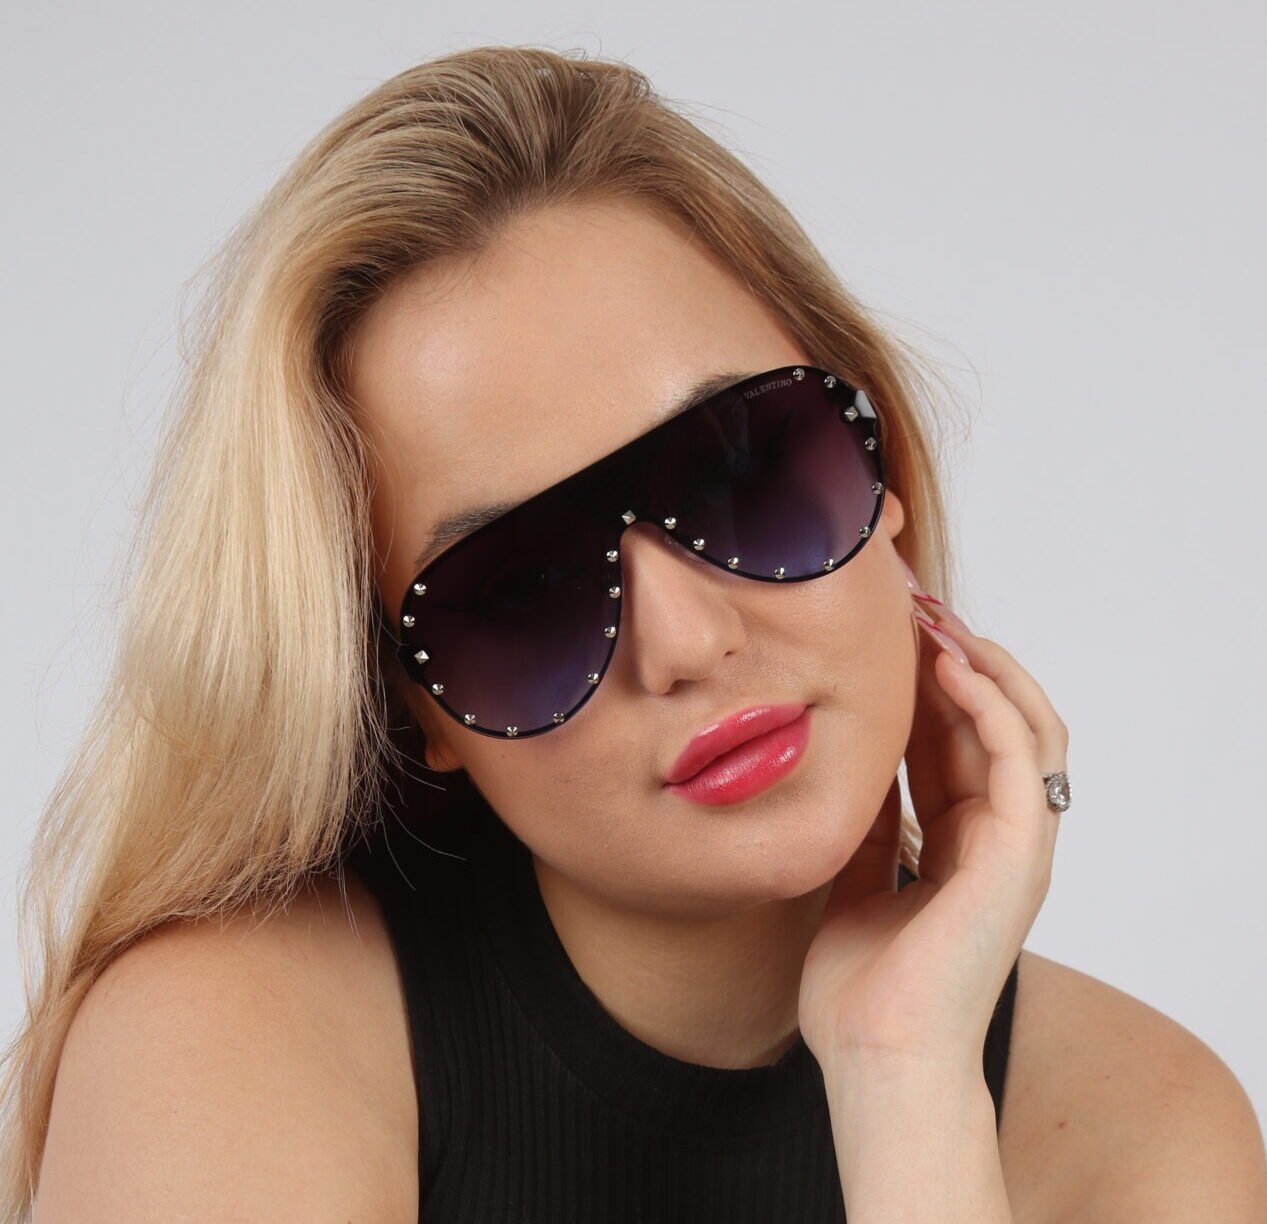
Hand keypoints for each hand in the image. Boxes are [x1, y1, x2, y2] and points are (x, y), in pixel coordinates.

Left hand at [797, 563, 1067, 1077]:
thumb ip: (865, 826)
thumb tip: (844, 767)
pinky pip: (1018, 757)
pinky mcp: (1018, 854)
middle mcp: (992, 835)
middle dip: (954, 656)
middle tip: (911, 605)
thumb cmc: (860, 990)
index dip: (924, 683)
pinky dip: (990, 702)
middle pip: (989, 720)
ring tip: (933, 620)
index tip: (886, 633)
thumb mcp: (852, 882)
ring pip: (1023, 725)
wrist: (876, 1059)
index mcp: (956, 843)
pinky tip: (947, 664)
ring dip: (982, 664)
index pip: (952, 739)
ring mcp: (1012, 844)